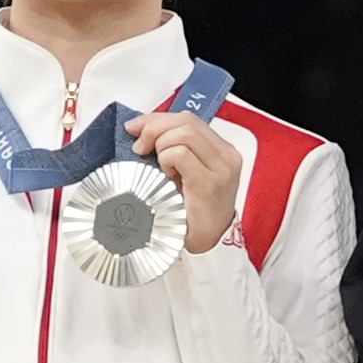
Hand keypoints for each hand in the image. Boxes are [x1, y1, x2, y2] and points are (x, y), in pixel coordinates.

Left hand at [130, 107, 245, 254]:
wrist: (206, 244)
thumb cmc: (193, 212)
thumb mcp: (185, 173)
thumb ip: (174, 148)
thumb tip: (143, 129)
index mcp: (222, 150)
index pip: (189, 119)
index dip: (158, 118)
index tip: (136, 127)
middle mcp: (226, 156)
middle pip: (186, 121)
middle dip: (154, 128)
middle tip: (139, 147)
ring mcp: (221, 169)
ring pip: (184, 134)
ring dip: (161, 146)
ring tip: (160, 168)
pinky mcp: (210, 183)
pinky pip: (181, 154)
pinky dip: (166, 160)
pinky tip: (167, 177)